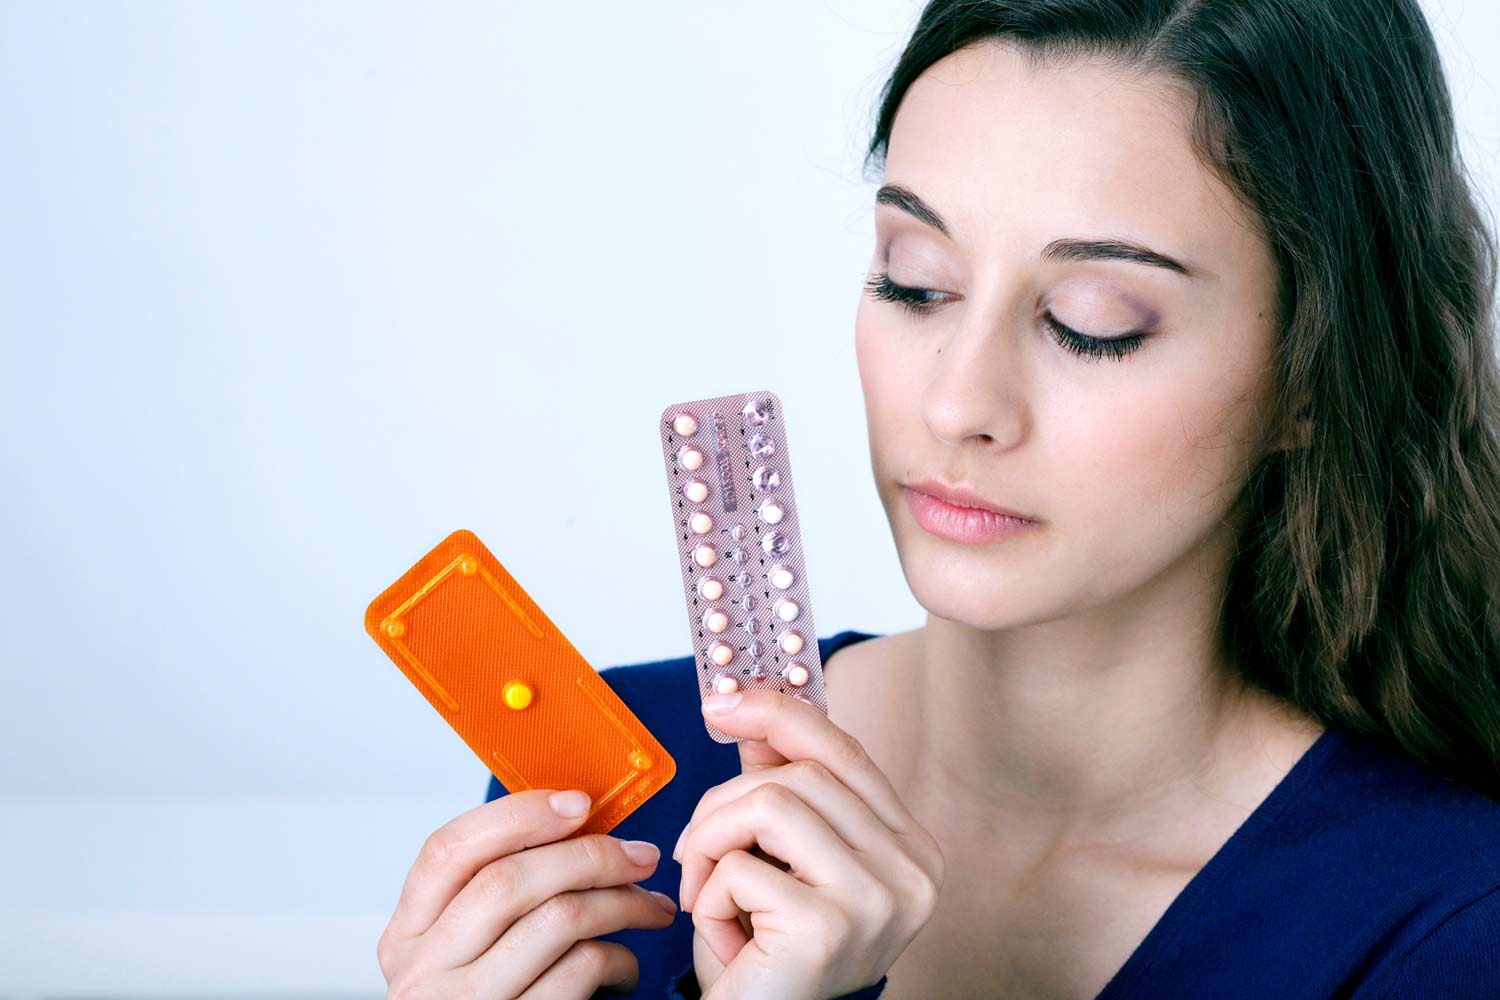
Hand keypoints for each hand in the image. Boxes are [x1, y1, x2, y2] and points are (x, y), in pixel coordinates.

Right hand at [377, 788, 677, 997]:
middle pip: (511, 880)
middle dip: (591, 855)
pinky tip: (624, 964)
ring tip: (650, 907)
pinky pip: (581, 971)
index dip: (518, 815)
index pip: (448, 850)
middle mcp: (425, 972)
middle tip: (639, 856)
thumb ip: (495, 893)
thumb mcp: (462, 949)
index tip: (579, 803)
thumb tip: (574, 822)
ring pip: (559, 920)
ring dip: (621, 903)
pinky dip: (619, 959)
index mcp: (407, 935)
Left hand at [674, 688, 944, 998]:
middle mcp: (912, 871)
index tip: (722, 701)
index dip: (781, 715)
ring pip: (770, 804)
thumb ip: (777, 789)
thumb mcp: (779, 861)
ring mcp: (879, 898)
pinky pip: (742, 867)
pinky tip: (723, 934)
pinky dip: (711, 895)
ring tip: (703, 892)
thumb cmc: (771, 955)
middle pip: (801, 774)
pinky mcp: (830, 928)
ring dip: (711, 843)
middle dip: (725, 802)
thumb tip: (748, 712)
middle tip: (692, 851)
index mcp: (910, 848)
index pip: (847, 752)